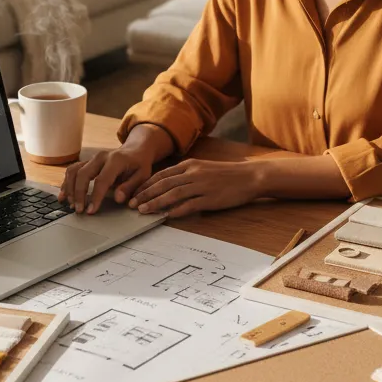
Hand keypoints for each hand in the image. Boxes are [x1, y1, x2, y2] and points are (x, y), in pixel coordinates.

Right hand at [58, 124, 173, 213]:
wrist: (135, 150)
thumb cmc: (139, 164)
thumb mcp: (143, 175)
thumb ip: (130, 187)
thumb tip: (117, 198)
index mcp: (116, 160)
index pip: (102, 180)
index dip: (95, 196)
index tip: (91, 210)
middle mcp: (101, 157)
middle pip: (83, 174)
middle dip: (78, 194)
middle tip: (79, 210)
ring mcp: (92, 158)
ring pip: (74, 171)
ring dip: (69, 188)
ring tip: (71, 205)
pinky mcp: (87, 162)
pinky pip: (72, 170)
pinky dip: (66, 183)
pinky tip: (63, 195)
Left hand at [128, 159, 263, 217]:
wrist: (250, 177)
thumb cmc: (227, 174)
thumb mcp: (204, 168)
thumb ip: (187, 175)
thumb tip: (169, 185)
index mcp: (190, 165)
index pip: (162, 175)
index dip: (146, 184)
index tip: (134, 193)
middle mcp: (193, 173)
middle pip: (163, 184)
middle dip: (145, 194)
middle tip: (131, 204)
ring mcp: (201, 186)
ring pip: (172, 194)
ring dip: (155, 203)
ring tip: (143, 211)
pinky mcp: (210, 198)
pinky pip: (189, 205)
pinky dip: (176, 210)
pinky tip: (166, 216)